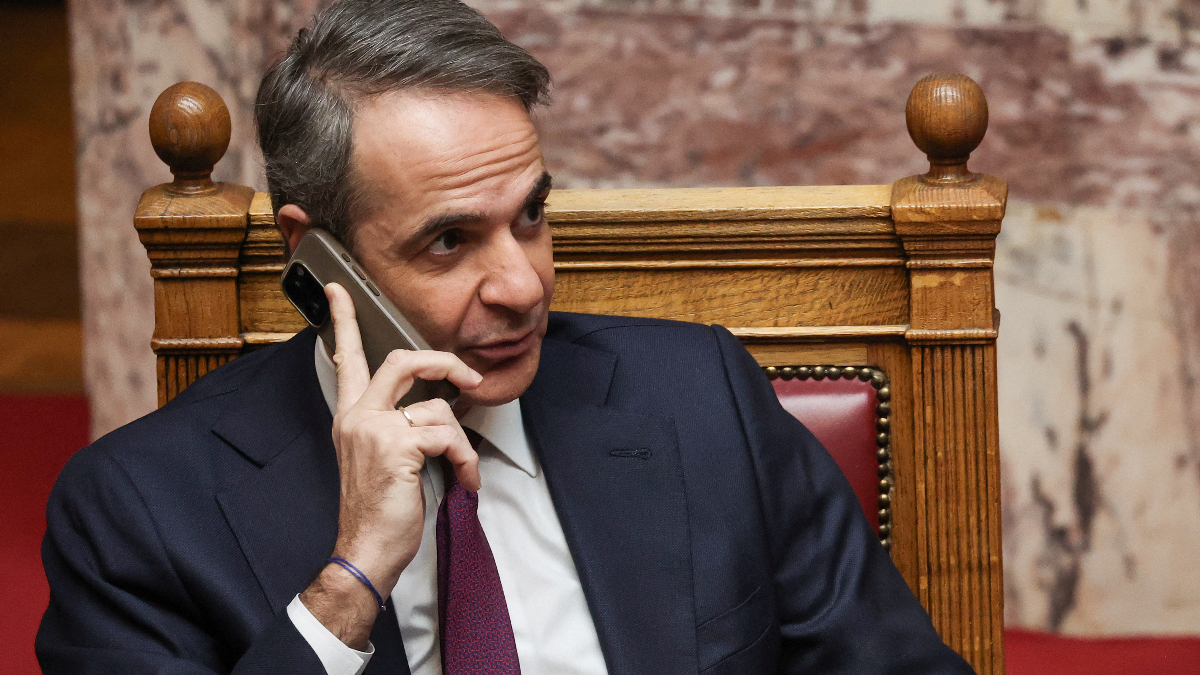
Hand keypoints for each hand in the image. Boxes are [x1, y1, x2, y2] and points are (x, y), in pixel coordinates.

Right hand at [300, 282, 482, 648]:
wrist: (365, 551)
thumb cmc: (377, 512)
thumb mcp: (380, 460)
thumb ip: (397, 427)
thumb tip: (434, 412)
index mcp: (351, 417)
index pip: (344, 359)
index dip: (342, 320)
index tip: (339, 290)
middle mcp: (358, 417)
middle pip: (400, 360)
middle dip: (442, 362)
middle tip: (468, 377)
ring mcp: (375, 429)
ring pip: (438, 407)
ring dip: (462, 441)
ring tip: (462, 469)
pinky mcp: (398, 446)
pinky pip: (448, 436)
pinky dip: (466, 459)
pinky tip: (463, 479)